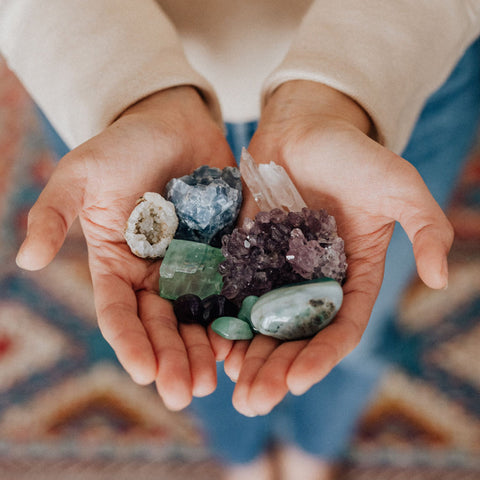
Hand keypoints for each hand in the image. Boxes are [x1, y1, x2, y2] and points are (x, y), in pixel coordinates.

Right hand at [16, 86, 235, 409]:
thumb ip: (53, 215)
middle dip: (172, 358)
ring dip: (204, 348)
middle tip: (188, 393)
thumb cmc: (122, 145)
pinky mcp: (223, 250)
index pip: (119, 313)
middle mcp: (153, 272)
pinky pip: (231, 286)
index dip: (130, 343)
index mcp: (116, 264)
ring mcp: (192, 264)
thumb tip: (24, 259)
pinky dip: (237, 314)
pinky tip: (247, 339)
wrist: (172, 123)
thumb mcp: (81, 175)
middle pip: (161, 323)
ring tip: (216, 379)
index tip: (144, 373)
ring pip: (197, 315)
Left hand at [222, 80, 452, 415]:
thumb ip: (425, 227)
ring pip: (264, 323)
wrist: (305, 125)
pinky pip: (236, 293)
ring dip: (250, 357)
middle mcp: (315, 278)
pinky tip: (212, 344)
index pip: (340, 325)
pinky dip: (226, 320)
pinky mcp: (248, 252)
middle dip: (278, 370)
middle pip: (297, 335)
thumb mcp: (399, 186)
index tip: (299, 381)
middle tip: (254, 402)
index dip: (322, 355)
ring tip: (232, 388)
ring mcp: (278, 268)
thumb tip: (441, 276)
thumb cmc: (354, 153)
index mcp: (353, 273)